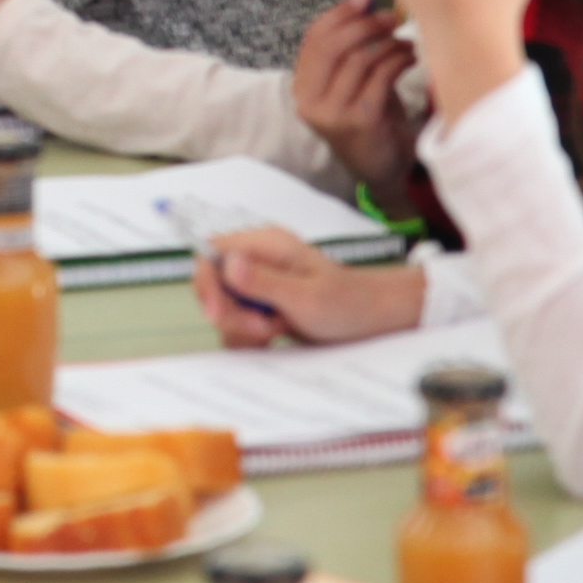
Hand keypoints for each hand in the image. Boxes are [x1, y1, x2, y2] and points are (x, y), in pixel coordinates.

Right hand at [191, 226, 422, 347]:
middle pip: (215, 286)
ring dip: (242, 328)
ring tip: (275, 331)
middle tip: (263, 328)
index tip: (219, 314)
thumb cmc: (348, 304)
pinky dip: (250, 336)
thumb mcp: (305, 297)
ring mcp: (261, 283)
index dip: (206, 284)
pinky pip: (238, 323)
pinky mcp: (264, 305)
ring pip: (225, 308)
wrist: (376, 319)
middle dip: (232, 314)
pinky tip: (274, 338)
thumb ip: (263, 282)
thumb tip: (227, 263)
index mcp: (266, 244)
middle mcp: (259, 260)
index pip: (211, 253)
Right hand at [289, 0, 415, 191]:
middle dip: (366, 25)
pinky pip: (380, 77)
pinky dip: (399, 60)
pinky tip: (410, 58)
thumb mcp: (354, 82)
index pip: (314, 38)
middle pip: (334, 46)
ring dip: (388, 43)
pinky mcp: (359, 120)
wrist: (382, 167)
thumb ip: (353, 49)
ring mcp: (333, 112)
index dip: (339, 13)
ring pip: (360, 59)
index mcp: (303, 86)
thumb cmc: (370, 118)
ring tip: (406, 41)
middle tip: (392, 17)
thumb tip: (368, 4)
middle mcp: (311, 100)